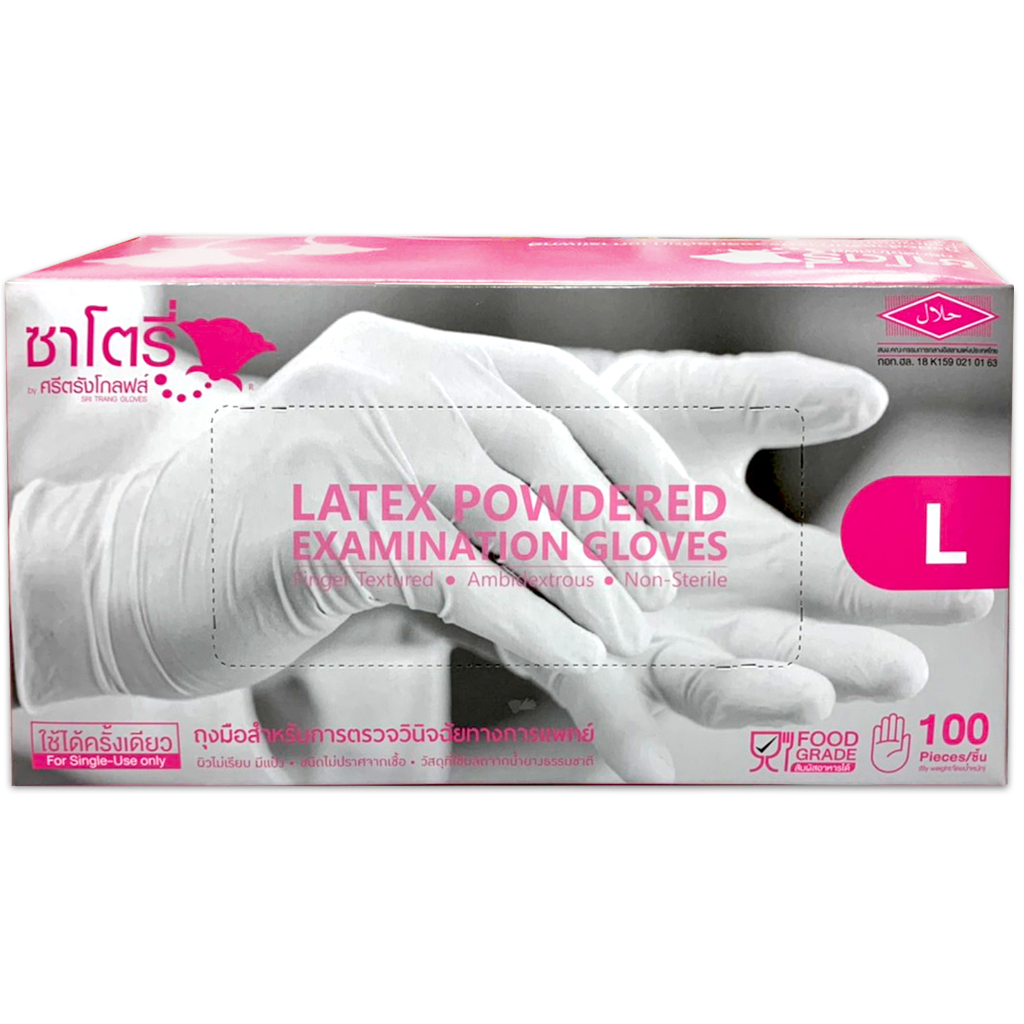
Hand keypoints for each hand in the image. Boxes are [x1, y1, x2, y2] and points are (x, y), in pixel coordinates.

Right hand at [11, 313, 690, 707]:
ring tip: (626, 634)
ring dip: (584, 580)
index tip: (676, 511)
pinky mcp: (323, 519)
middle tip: (659, 589)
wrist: (141, 567)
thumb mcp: (379, 476)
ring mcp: (349, 439)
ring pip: (508, 507)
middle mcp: (382, 376)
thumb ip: (467, 480)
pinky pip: (456, 574)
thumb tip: (590, 535)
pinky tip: (568, 659)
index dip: (628, 446)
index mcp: (404, 353)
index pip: (550, 380)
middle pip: (540, 443)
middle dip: (617, 524)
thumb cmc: (278, 533)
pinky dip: (526, 622)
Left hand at [487, 349, 991, 780]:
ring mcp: (648, 642)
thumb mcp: (700, 401)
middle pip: (788, 651)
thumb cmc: (613, 422)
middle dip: (844, 666)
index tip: (969, 593)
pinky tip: (648, 768)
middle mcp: (712, 614)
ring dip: (757, 697)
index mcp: (755, 560)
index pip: (840, 583)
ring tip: (811, 694)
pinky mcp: (575, 655)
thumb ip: (776, 399)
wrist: (513, 439)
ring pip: (708, 683)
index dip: (901, 592)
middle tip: (902, 669)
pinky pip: (601, 700)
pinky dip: (624, 732)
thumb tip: (870, 398)